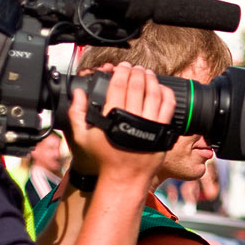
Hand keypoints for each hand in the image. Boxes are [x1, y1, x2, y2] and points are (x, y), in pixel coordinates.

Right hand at [67, 62, 174, 185]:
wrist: (124, 178)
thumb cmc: (104, 158)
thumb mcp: (83, 137)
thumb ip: (77, 113)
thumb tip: (77, 92)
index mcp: (113, 116)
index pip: (119, 85)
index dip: (121, 72)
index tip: (122, 67)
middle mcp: (133, 118)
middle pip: (137, 85)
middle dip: (136, 72)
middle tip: (135, 68)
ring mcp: (150, 125)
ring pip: (154, 93)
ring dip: (151, 79)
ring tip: (147, 74)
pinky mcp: (162, 132)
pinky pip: (168, 107)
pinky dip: (166, 95)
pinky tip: (161, 89)